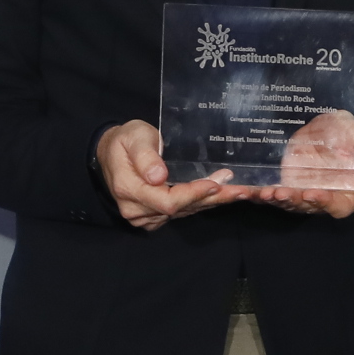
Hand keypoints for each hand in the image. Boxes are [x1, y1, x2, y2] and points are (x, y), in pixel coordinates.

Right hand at [97, 120, 237, 231]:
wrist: (111, 153)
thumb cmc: (125, 140)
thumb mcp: (133, 137)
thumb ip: (145, 156)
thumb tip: (158, 176)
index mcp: (129, 189)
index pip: (168, 200)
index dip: (193, 194)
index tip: (216, 184)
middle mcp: (136, 209)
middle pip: (180, 209)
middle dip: (212, 198)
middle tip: (241, 189)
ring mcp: (145, 216)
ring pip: (184, 212)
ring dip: (212, 202)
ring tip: (240, 191)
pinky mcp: (154, 217)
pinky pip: (182, 212)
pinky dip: (203, 203)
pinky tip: (223, 195)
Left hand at [244, 111, 353, 220]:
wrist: (331, 129)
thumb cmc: (351, 136)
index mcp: (346, 193)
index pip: (337, 205)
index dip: (325, 202)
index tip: (314, 193)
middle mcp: (322, 197)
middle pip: (308, 207)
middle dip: (294, 201)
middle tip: (281, 193)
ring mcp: (301, 193)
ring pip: (287, 202)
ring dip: (274, 200)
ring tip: (264, 192)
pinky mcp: (285, 185)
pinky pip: (270, 193)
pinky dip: (257, 194)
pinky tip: (245, 190)